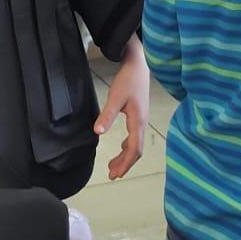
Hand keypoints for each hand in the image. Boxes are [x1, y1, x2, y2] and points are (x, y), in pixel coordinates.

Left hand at [94, 35, 147, 177]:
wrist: (139, 65)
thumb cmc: (128, 80)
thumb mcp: (115, 97)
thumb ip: (107, 115)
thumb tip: (98, 132)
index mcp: (138, 121)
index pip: (134, 149)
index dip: (125, 163)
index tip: (114, 174)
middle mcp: (143, 123)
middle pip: (137, 150)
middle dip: (125, 164)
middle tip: (112, 175)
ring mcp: (142, 119)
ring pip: (136, 144)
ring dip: (125, 156)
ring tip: (113, 166)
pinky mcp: (139, 115)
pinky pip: (135, 136)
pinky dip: (128, 146)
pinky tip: (121, 147)